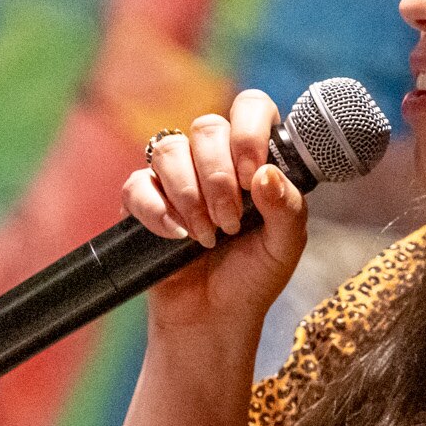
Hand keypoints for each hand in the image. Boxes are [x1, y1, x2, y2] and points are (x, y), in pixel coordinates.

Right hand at [124, 91, 305, 348]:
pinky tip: (176, 237)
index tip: (252, 176)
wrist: (213, 319)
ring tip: (207, 237)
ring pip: (169, 149)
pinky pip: (138, 183)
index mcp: (254, 157)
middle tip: (231, 223)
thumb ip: (287, 207)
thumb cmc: (254, 277)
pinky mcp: (145, 200)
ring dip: (189, 195)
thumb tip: (264, 174)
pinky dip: (156, 211)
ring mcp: (176, 177)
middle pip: (207, 126)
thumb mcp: (285, 245)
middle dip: (219, 178)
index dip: (249, 131)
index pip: (251, 107)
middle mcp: (215, 158)